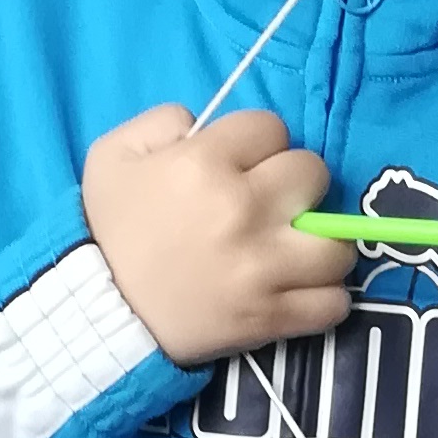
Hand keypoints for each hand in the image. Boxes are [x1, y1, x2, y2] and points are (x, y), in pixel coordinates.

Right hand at [82, 104, 352, 369]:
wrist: (100, 312)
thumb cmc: (109, 230)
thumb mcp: (113, 155)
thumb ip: (162, 121)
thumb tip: (206, 123)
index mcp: (204, 162)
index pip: (272, 127)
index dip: (258, 144)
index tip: (242, 166)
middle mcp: (242, 209)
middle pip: (313, 173)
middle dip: (295, 185)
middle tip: (271, 206)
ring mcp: (262, 267)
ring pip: (336, 243)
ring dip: (321, 245)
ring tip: (296, 252)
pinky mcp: (270, 316)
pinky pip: (333, 304)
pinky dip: (324, 299)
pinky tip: (302, 291)